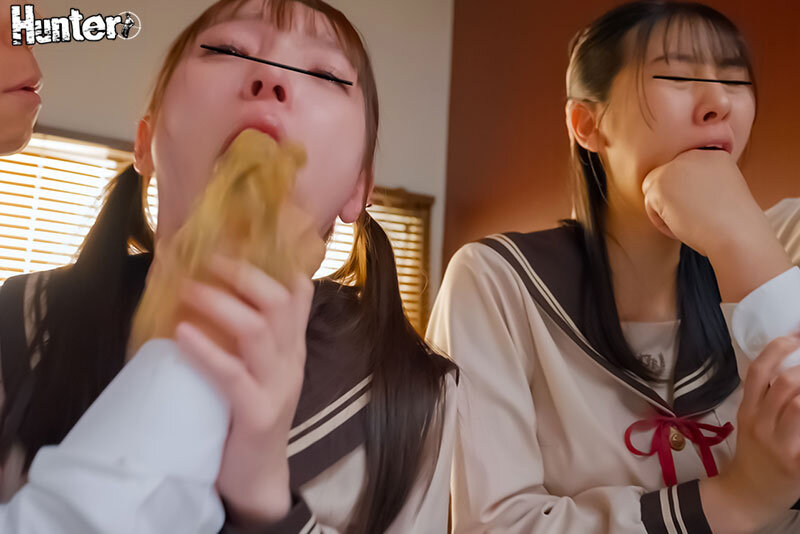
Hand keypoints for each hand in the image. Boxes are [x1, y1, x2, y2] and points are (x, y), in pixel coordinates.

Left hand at [175, 255, 314, 526]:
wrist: (257, 474)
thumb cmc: (244, 414)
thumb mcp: (254, 367)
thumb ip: (243, 334)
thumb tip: (207, 289)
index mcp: (291, 345)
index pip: (299, 290)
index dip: (277, 259)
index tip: (243, 237)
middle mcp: (291, 359)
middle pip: (280, 300)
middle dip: (242, 273)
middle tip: (205, 259)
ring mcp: (278, 386)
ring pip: (257, 330)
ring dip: (219, 303)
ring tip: (187, 290)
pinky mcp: (258, 414)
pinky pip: (233, 374)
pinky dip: (205, 350)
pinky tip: (182, 334)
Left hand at [641, 149, 763, 255]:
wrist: (737, 233)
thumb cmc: (733, 224)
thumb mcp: (722, 194)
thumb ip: (700, 186)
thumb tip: (676, 195)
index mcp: (713, 155)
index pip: (685, 176)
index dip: (690, 199)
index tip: (707, 212)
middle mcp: (693, 154)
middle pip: (667, 181)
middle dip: (676, 203)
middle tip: (697, 219)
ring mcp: (675, 165)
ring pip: (656, 192)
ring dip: (668, 212)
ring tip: (692, 222)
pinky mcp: (659, 181)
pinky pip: (650, 205)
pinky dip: (662, 222)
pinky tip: (683, 224)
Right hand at [701, 335, 799, 532]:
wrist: (747, 494)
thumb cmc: (754, 454)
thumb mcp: (750, 422)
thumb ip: (764, 397)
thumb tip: (787, 366)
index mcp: (748, 410)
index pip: (757, 371)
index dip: (777, 349)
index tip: (795, 337)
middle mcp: (761, 424)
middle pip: (785, 385)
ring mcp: (780, 445)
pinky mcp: (797, 465)